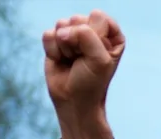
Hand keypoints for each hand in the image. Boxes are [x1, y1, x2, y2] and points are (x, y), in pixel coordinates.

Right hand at [42, 11, 123, 138]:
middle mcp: (93, 31)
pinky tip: (61, 60)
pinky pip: (48, 34)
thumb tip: (62, 31)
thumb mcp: (99, 60)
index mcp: (111, 34)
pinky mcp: (56, 41)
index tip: (96, 54)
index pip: (98, 16)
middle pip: (78, 18)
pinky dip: (53, 50)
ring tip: (72, 60)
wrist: (73, 99)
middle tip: (82, 59)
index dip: (94, 35)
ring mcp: (74, 35)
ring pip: (61, 25)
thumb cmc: (92, 82)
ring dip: (65, 47)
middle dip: (77, 42)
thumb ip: (86, 36)